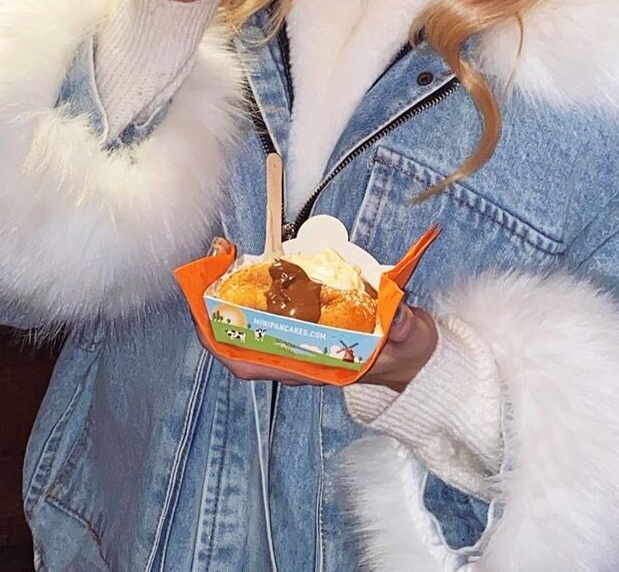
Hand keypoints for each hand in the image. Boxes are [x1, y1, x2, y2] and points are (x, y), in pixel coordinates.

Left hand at [196, 240, 437, 391]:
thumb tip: (402, 318)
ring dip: (236, 285)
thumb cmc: (404, 354)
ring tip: (228, 250)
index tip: (203, 318)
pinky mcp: (314, 315)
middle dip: (220, 301)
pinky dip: (264, 278)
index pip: (253, 365)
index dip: (223, 344)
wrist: (415, 356)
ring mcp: (304, 335)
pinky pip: (277, 299)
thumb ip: (403, 330)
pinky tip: (261, 255)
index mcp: (313, 368)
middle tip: (216, 257)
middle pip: (244, 335)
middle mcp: (300, 354)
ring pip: (255, 315)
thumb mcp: (407, 343)